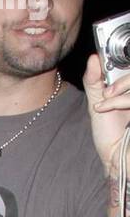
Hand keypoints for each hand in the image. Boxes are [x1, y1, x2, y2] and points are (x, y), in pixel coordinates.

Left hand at [83, 54, 129, 172]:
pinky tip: (104, 109)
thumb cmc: (109, 134)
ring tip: (106, 100)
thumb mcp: (97, 104)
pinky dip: (118, 100)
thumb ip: (94, 81)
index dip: (123, 58)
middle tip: (107, 91)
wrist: (114, 158)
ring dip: (120, 86)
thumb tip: (94, 58)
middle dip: (122, 78)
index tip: (106, 60)